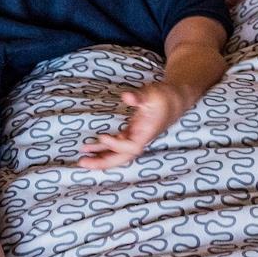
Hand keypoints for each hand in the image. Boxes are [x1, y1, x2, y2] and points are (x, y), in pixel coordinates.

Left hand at [78, 82, 195, 170]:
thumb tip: (126, 97)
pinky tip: (89, 148)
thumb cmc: (163, 97)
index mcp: (147, 132)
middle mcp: (141, 139)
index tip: (102, 136)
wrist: (174, 101)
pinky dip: (103, 147)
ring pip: (117, 153)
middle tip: (83, 163)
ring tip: (82, 159)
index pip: (132, 146)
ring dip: (100, 157)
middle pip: (122, 157)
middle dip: (104, 162)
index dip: (117, 145)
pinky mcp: (131, 134)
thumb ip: (139, 97)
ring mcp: (135, 138)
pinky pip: (115, 145)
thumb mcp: (152, 93)